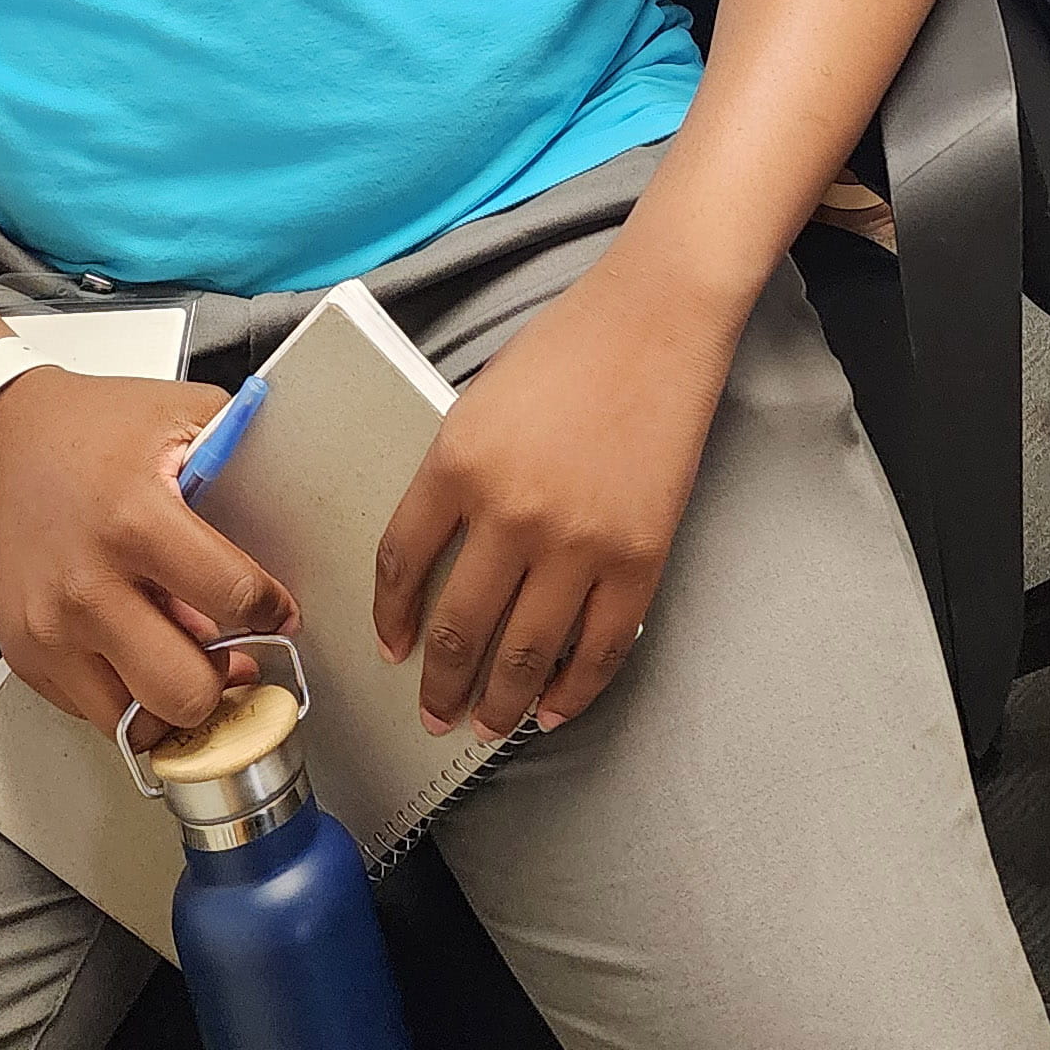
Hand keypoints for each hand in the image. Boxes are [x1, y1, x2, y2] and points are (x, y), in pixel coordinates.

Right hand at [0, 370, 296, 740]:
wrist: (1, 440)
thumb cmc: (90, 428)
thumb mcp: (181, 415)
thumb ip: (240, 460)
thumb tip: (292, 506)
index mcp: (136, 520)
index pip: (234, 598)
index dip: (273, 613)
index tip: (278, 613)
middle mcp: (89, 586)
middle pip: (185, 691)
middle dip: (222, 681)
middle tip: (233, 657)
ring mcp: (51, 630)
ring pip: (137, 723)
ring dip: (171, 701)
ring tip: (184, 662)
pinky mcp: (26, 654)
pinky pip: (93, 713)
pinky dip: (125, 696)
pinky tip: (137, 653)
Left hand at [371, 249, 739, 742]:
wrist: (658, 323)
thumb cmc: (567, 350)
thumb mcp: (478, 404)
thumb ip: (454, 480)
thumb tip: (440, 563)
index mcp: (456, 464)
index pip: (401, 565)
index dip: (390, 619)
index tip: (392, 649)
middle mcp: (510, 512)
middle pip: (457, 629)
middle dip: (440, 686)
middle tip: (435, 714)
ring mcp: (578, 543)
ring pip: (523, 656)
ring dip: (498, 704)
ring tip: (484, 727)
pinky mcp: (638, 558)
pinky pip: (598, 649)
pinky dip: (571, 692)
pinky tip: (551, 709)